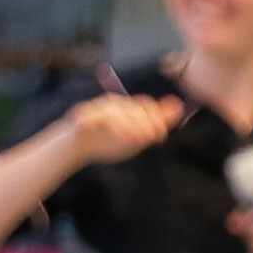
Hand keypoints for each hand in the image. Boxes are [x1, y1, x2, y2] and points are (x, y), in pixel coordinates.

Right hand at [67, 95, 182, 168]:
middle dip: (146, 122)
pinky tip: (122, 138)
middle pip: (134, 107)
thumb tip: (178, 106)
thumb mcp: (134, 137)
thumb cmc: (105, 141)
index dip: (156, 118)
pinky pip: (99, 118)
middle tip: (153, 137)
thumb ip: (156, 123)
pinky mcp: (83, 117)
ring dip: (132, 126)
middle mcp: (112, 104)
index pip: (146, 106)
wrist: (74, 148)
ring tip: (139, 140)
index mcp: (125, 108)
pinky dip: (113, 127)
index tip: (161, 135)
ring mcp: (97, 109)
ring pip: (118, 111)